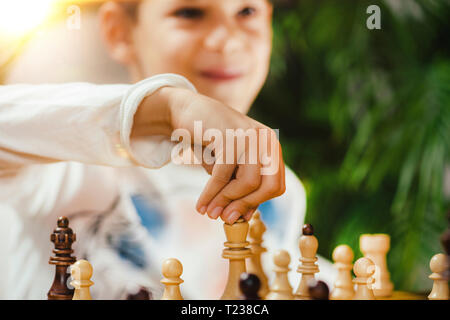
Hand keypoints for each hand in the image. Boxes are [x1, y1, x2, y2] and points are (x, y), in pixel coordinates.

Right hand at [134, 86, 285, 223]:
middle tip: (224, 219)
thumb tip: (245, 217)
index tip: (237, 216)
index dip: (257, 203)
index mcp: (271, 146)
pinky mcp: (231, 136)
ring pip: (247, 183)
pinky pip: (223, 175)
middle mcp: (266, 140)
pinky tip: (201, 205)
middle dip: (245, 206)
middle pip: (269, 186)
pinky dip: (211, 194)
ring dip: (225, 202)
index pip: (276, 185)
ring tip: (209, 213)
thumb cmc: (209, 141)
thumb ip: (240, 187)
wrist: (186, 111)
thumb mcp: (230, 165)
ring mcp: (250, 136)